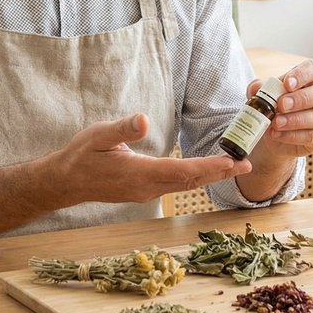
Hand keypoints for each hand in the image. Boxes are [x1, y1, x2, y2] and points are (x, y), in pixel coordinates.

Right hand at [51, 113, 251, 205]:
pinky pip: (176, 185)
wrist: (65, 181)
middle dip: (219, 172)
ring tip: (233, 166)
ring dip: (210, 175)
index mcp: (139, 174)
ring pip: (184, 184)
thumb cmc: (81, 156)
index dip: (209, 167)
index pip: (182, 171)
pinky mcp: (144, 190)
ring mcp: (146, 192)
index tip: (231, 162)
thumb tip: (144, 120)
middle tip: (246, 164)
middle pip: (190, 181)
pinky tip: (205, 170)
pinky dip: (195, 177)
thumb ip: (123, 129)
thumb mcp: (99, 135)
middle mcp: (147, 187)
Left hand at [248, 59, 312, 161]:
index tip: (286, 83)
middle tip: (281, 105)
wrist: (276, 132)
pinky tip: (278, 134)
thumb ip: (260, 89)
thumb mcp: (265, 94)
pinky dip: (293, 136)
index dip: (302, 75)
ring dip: (295, 120)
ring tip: (276, 123)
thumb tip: (257, 87)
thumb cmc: (277, 105)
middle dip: (301, 99)